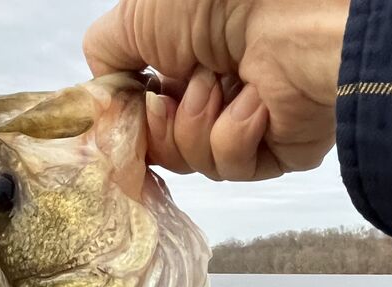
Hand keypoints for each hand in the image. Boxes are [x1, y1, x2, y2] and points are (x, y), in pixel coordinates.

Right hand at [83, 0, 349, 181]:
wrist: (287, 10)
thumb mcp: (136, 15)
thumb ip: (107, 53)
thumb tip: (104, 95)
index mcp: (186, 61)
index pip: (147, 118)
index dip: (133, 124)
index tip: (125, 116)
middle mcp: (217, 93)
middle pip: (166, 148)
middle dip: (160, 128)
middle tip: (169, 99)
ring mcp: (249, 123)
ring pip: (196, 162)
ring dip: (197, 124)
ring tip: (218, 85)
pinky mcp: (279, 149)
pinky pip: (234, 166)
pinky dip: (234, 134)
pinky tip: (253, 102)